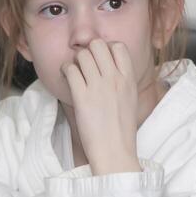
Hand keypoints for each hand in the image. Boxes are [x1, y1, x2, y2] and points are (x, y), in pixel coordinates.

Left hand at [62, 39, 140, 173]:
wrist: (114, 151)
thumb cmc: (121, 129)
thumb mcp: (130, 99)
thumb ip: (122, 80)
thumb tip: (109, 66)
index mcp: (129, 79)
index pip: (118, 46)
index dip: (106, 48)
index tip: (100, 59)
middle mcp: (115, 79)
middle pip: (97, 45)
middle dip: (88, 51)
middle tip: (85, 65)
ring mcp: (98, 87)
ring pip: (82, 55)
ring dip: (75, 61)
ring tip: (75, 73)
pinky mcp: (82, 97)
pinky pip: (70, 69)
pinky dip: (65, 70)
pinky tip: (67, 79)